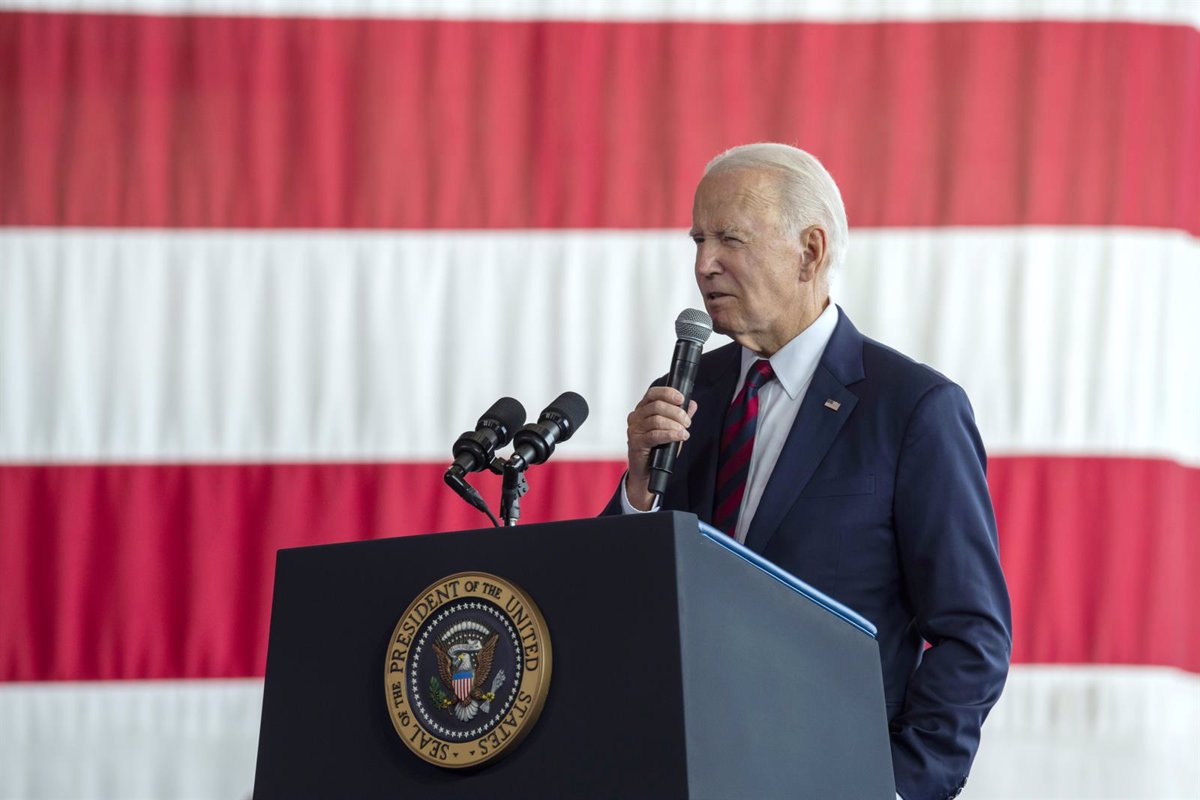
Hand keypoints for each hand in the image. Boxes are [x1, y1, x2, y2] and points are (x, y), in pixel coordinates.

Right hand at [624, 387, 697, 510]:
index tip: (682, 399)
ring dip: (674, 424)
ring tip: (684, 432)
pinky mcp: (636, 442)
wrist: (646, 470)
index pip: (653, 393)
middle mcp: (636, 417)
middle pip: (657, 406)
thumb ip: (680, 416)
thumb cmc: (657, 448)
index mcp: (642, 409)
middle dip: (676, 412)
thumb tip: (692, 404)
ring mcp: (634, 429)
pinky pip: (655, 435)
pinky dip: (670, 435)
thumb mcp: (671, 429)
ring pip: (656, 419)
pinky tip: (680, 436)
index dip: (668, 393)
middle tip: (687, 422)